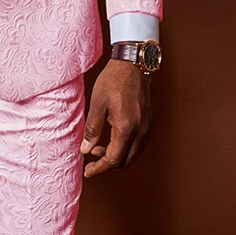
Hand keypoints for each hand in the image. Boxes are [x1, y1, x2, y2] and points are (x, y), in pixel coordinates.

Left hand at [80, 58, 153, 177]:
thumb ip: (92, 128)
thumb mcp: (97, 103)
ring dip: (118, 156)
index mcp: (126, 128)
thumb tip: (86, 149)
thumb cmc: (114, 80)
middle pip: (125, 161)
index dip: (99, 168)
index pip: (113, 159)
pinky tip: (114, 137)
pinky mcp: (150, 122)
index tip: (88, 171)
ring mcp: (148, 127)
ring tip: (100, 146)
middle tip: (92, 156)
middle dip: (108, 163)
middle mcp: (141, 132)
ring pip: (134, 154)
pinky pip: (139, 144)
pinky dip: (126, 147)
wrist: (134, 63)